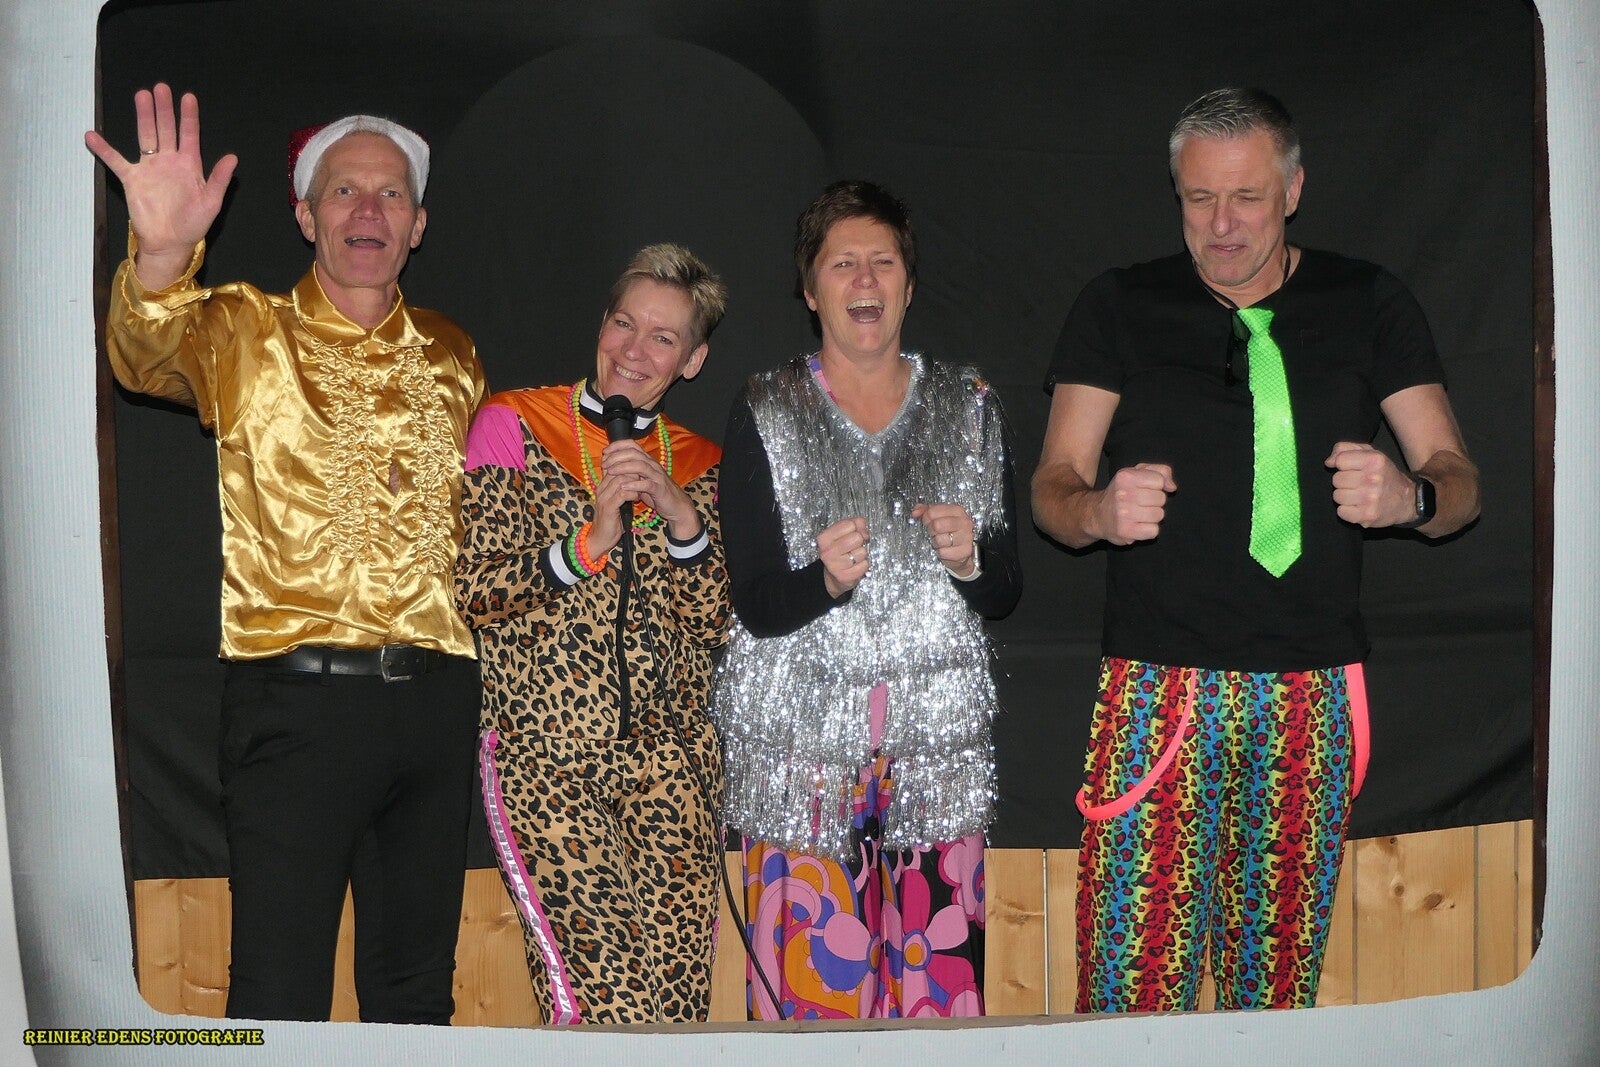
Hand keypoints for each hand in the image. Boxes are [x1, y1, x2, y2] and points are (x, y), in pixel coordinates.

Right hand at [83, 83, 237, 288]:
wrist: (170, 243)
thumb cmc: (193, 224)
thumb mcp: (211, 202)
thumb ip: (219, 178)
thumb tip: (233, 157)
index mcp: (190, 165)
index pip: (189, 135)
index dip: (189, 116)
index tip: (188, 97)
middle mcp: (169, 161)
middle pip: (166, 129)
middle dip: (164, 109)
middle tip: (161, 87)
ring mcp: (150, 168)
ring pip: (145, 136)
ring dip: (144, 116)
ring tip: (142, 95)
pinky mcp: (132, 179)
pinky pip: (116, 161)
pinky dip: (103, 149)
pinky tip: (91, 135)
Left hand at [599, 438, 699, 535]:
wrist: (676, 505)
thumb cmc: (656, 492)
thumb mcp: (640, 479)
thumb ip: (628, 472)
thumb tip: (609, 466)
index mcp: (647, 461)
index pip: (632, 445)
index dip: (617, 446)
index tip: (605, 452)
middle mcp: (652, 465)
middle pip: (634, 453)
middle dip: (617, 456)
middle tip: (604, 464)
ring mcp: (657, 476)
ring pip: (640, 466)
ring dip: (623, 467)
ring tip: (610, 472)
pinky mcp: (660, 489)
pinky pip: (647, 484)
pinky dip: (634, 484)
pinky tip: (624, 486)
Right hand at [816, 516, 869, 597]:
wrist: (834, 575)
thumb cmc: (841, 550)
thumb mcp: (844, 532)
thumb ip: (856, 523)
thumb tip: (864, 531)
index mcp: (824, 538)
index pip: (849, 524)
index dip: (857, 527)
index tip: (854, 533)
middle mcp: (827, 552)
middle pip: (857, 538)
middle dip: (860, 541)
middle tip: (854, 546)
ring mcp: (834, 566)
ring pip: (862, 552)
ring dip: (862, 554)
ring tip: (853, 556)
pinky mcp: (844, 577)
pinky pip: (864, 565)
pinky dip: (863, 565)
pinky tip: (855, 566)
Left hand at [912, 502, 976, 576]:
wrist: (961, 549)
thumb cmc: (948, 530)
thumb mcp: (937, 516)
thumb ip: (924, 510)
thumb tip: (915, 513)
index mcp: (956, 510)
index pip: (932, 512)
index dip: (926, 518)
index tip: (928, 522)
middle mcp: (964, 522)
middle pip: (937, 525)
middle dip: (931, 531)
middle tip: (934, 533)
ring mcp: (966, 537)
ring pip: (939, 540)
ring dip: (936, 543)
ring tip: (941, 541)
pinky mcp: (965, 551)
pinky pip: (943, 552)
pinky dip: (941, 553)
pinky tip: (945, 549)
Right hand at [1095, 463, 1174, 543]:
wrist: (1097, 515)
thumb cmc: (1121, 493)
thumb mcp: (1136, 473)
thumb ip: (1159, 471)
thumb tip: (1172, 487)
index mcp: (1125, 476)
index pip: (1159, 480)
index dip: (1156, 486)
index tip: (1145, 489)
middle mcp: (1123, 494)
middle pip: (1161, 499)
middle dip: (1154, 502)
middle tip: (1140, 504)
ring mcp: (1124, 514)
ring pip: (1159, 515)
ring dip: (1152, 517)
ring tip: (1138, 515)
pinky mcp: (1126, 531)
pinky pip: (1154, 531)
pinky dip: (1148, 530)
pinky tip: (1138, 525)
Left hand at [1325, 442, 1413, 527]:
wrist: (1408, 501)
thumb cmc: (1384, 475)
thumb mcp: (1371, 453)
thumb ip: (1346, 449)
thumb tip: (1329, 462)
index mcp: (1374, 460)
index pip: (1340, 460)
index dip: (1342, 465)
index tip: (1351, 469)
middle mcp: (1373, 478)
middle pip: (1336, 480)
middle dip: (1344, 482)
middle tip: (1357, 484)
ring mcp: (1370, 498)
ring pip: (1337, 496)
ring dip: (1345, 497)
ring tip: (1358, 496)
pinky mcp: (1367, 515)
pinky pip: (1341, 512)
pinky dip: (1347, 511)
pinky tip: (1358, 507)